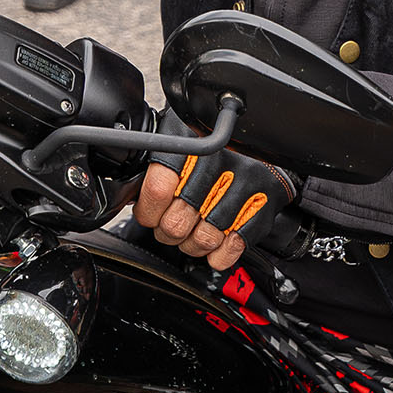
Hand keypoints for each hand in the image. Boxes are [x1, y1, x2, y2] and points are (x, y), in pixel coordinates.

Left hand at [135, 120, 301, 272]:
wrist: (263, 141)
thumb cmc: (212, 142)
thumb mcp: (178, 138)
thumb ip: (155, 165)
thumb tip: (129, 196)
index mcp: (189, 144)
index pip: (157, 190)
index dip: (148, 212)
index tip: (149, 215)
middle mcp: (216, 164)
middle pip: (176, 223)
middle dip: (169, 231)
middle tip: (172, 224)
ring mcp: (241, 188)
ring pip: (202, 239)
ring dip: (192, 244)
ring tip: (193, 232)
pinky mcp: (260, 208)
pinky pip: (231, 247)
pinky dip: (219, 254)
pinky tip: (215, 243)